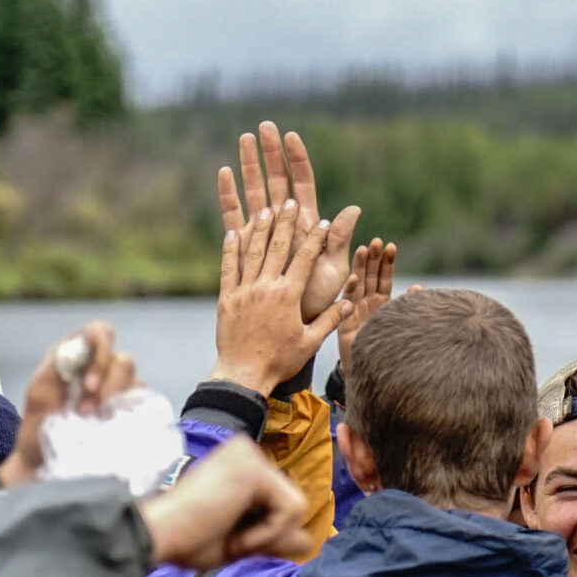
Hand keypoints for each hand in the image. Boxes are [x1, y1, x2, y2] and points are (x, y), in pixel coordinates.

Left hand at [0, 322, 137, 487]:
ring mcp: (115, 389)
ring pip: (136, 380)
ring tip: (95, 421)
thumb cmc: (37, 426)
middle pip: (123, 360)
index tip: (89, 384)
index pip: (100, 334)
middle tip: (86, 412)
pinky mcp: (126, 410)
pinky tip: (112, 424)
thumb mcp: (38, 396)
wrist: (41, 462)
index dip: (101, 353)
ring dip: (116, 400)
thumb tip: (78, 346)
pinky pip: (141, 401)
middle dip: (108, 386)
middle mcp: (99, 368)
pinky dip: (129, 411)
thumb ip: (56, 368)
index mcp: (76, 356)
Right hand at [137, 435, 313, 567]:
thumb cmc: (186, 540)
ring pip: (296, 507)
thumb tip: (309, 539)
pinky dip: (267, 533)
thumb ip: (274, 537)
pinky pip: (291, 510)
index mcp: (238, 462)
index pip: (280, 501)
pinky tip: (234, 532)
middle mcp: (246, 450)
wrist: (157, 536)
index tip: (225, 536)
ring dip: (265, 535)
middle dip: (267, 533)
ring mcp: (251, 455)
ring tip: (228, 533)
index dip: (263, 533)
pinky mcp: (255, 469)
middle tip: (226, 536)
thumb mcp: (240, 540)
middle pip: (292, 503)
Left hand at [210, 201, 347, 392]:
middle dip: (285, 222)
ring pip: (253, 252)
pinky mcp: (226, 298)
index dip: (315, 239)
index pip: (304, 259)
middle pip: (277, 247)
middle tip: (290, 201)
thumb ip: (330, 319)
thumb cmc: (280, 360)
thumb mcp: (310, 341)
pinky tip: (234, 232)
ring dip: (260, 229)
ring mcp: (244, 291)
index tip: (323, 222)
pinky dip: (231, 249)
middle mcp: (266, 288)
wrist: (243, 374)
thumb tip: (350, 303)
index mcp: (289, 296)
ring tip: (266, 208)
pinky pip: (229, 268)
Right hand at [216, 123, 360, 322]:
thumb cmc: (318, 301)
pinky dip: (229, 194)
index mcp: (309, 226)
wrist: (292, 325)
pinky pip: (235, 215)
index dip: (297, 160)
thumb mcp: (333, 270)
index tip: (290, 135)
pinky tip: (224, 172)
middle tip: (264, 126)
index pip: (303, 184)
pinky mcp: (245, 245)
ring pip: (255, 191)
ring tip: (243, 138)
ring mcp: (264, 232)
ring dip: (249, 165)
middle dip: (270, 153)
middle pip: (277, 181)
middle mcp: (286, 224)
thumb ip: (338, 240)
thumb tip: (353, 210)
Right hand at [336, 240, 397, 364]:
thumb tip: (418, 288)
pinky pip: (348, 304)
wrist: (370, 373)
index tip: (391, 246)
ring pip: (358, 285)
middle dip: (373, 258)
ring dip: (360, 268)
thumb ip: (406, 305)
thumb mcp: (399, 323)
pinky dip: (351, 291)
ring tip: (364, 250)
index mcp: (381, 303)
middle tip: (377, 241)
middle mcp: (367, 304)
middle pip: (370, 277)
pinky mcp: (345, 324)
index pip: (384, 278)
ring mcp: (355, 312)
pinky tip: (354, 278)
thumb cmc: (387, 349)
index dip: (387, 263)